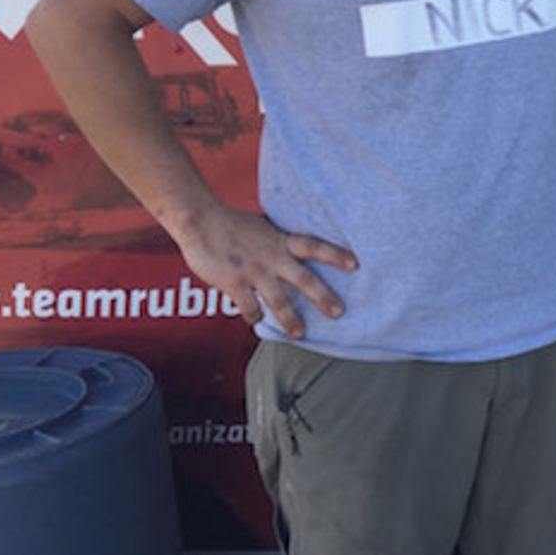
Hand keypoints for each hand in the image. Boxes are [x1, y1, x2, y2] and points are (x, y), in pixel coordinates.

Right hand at [169, 204, 357, 339]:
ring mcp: (254, 271)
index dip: (335, 254)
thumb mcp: (263, 227)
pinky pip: (249, 306)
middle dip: (323, 297)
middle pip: (304, 279)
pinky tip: (256, 321)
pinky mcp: (234, 283)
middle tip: (339, 312)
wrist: (200, 220)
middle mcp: (272, 257)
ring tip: (299, 334)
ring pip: (278, 301)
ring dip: (290, 319)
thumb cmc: (231, 223)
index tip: (355, 264)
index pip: (315, 246)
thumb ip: (278, 241)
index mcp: (280, 241)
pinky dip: (254, 316)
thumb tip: (292, 250)